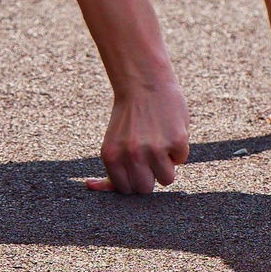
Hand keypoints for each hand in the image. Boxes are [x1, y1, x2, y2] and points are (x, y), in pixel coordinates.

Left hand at [81, 77, 189, 194]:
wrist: (145, 82)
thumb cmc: (129, 116)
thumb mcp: (113, 142)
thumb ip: (111, 167)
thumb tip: (89, 185)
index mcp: (111, 157)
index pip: (126, 189)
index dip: (135, 178)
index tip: (137, 166)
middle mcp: (131, 155)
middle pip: (146, 189)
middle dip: (151, 175)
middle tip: (150, 156)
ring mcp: (155, 149)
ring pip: (166, 179)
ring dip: (167, 164)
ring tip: (161, 143)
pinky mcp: (176, 141)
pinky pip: (181, 159)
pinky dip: (179, 148)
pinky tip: (170, 130)